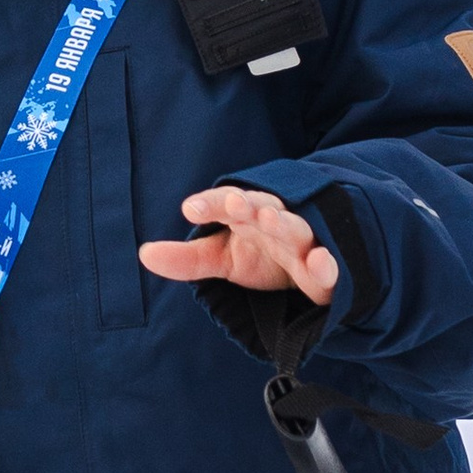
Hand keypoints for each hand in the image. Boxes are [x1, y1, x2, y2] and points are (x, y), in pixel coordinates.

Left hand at [138, 184, 337, 304]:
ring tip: (268, 220)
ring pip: (296, 229)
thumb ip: (186, 259)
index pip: (226, 203)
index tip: (190, 209)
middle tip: (233, 204)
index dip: (211, 204)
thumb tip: (143, 254)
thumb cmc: (262, 253)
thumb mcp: (221, 257)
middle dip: (249, 205)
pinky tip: (320, 264)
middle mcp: (276, 222)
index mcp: (247, 215)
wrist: (309, 267)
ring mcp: (303, 243)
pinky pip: (328, 265)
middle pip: (263, 207)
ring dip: (283, 223)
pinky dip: (327, 264)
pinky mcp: (325, 270)